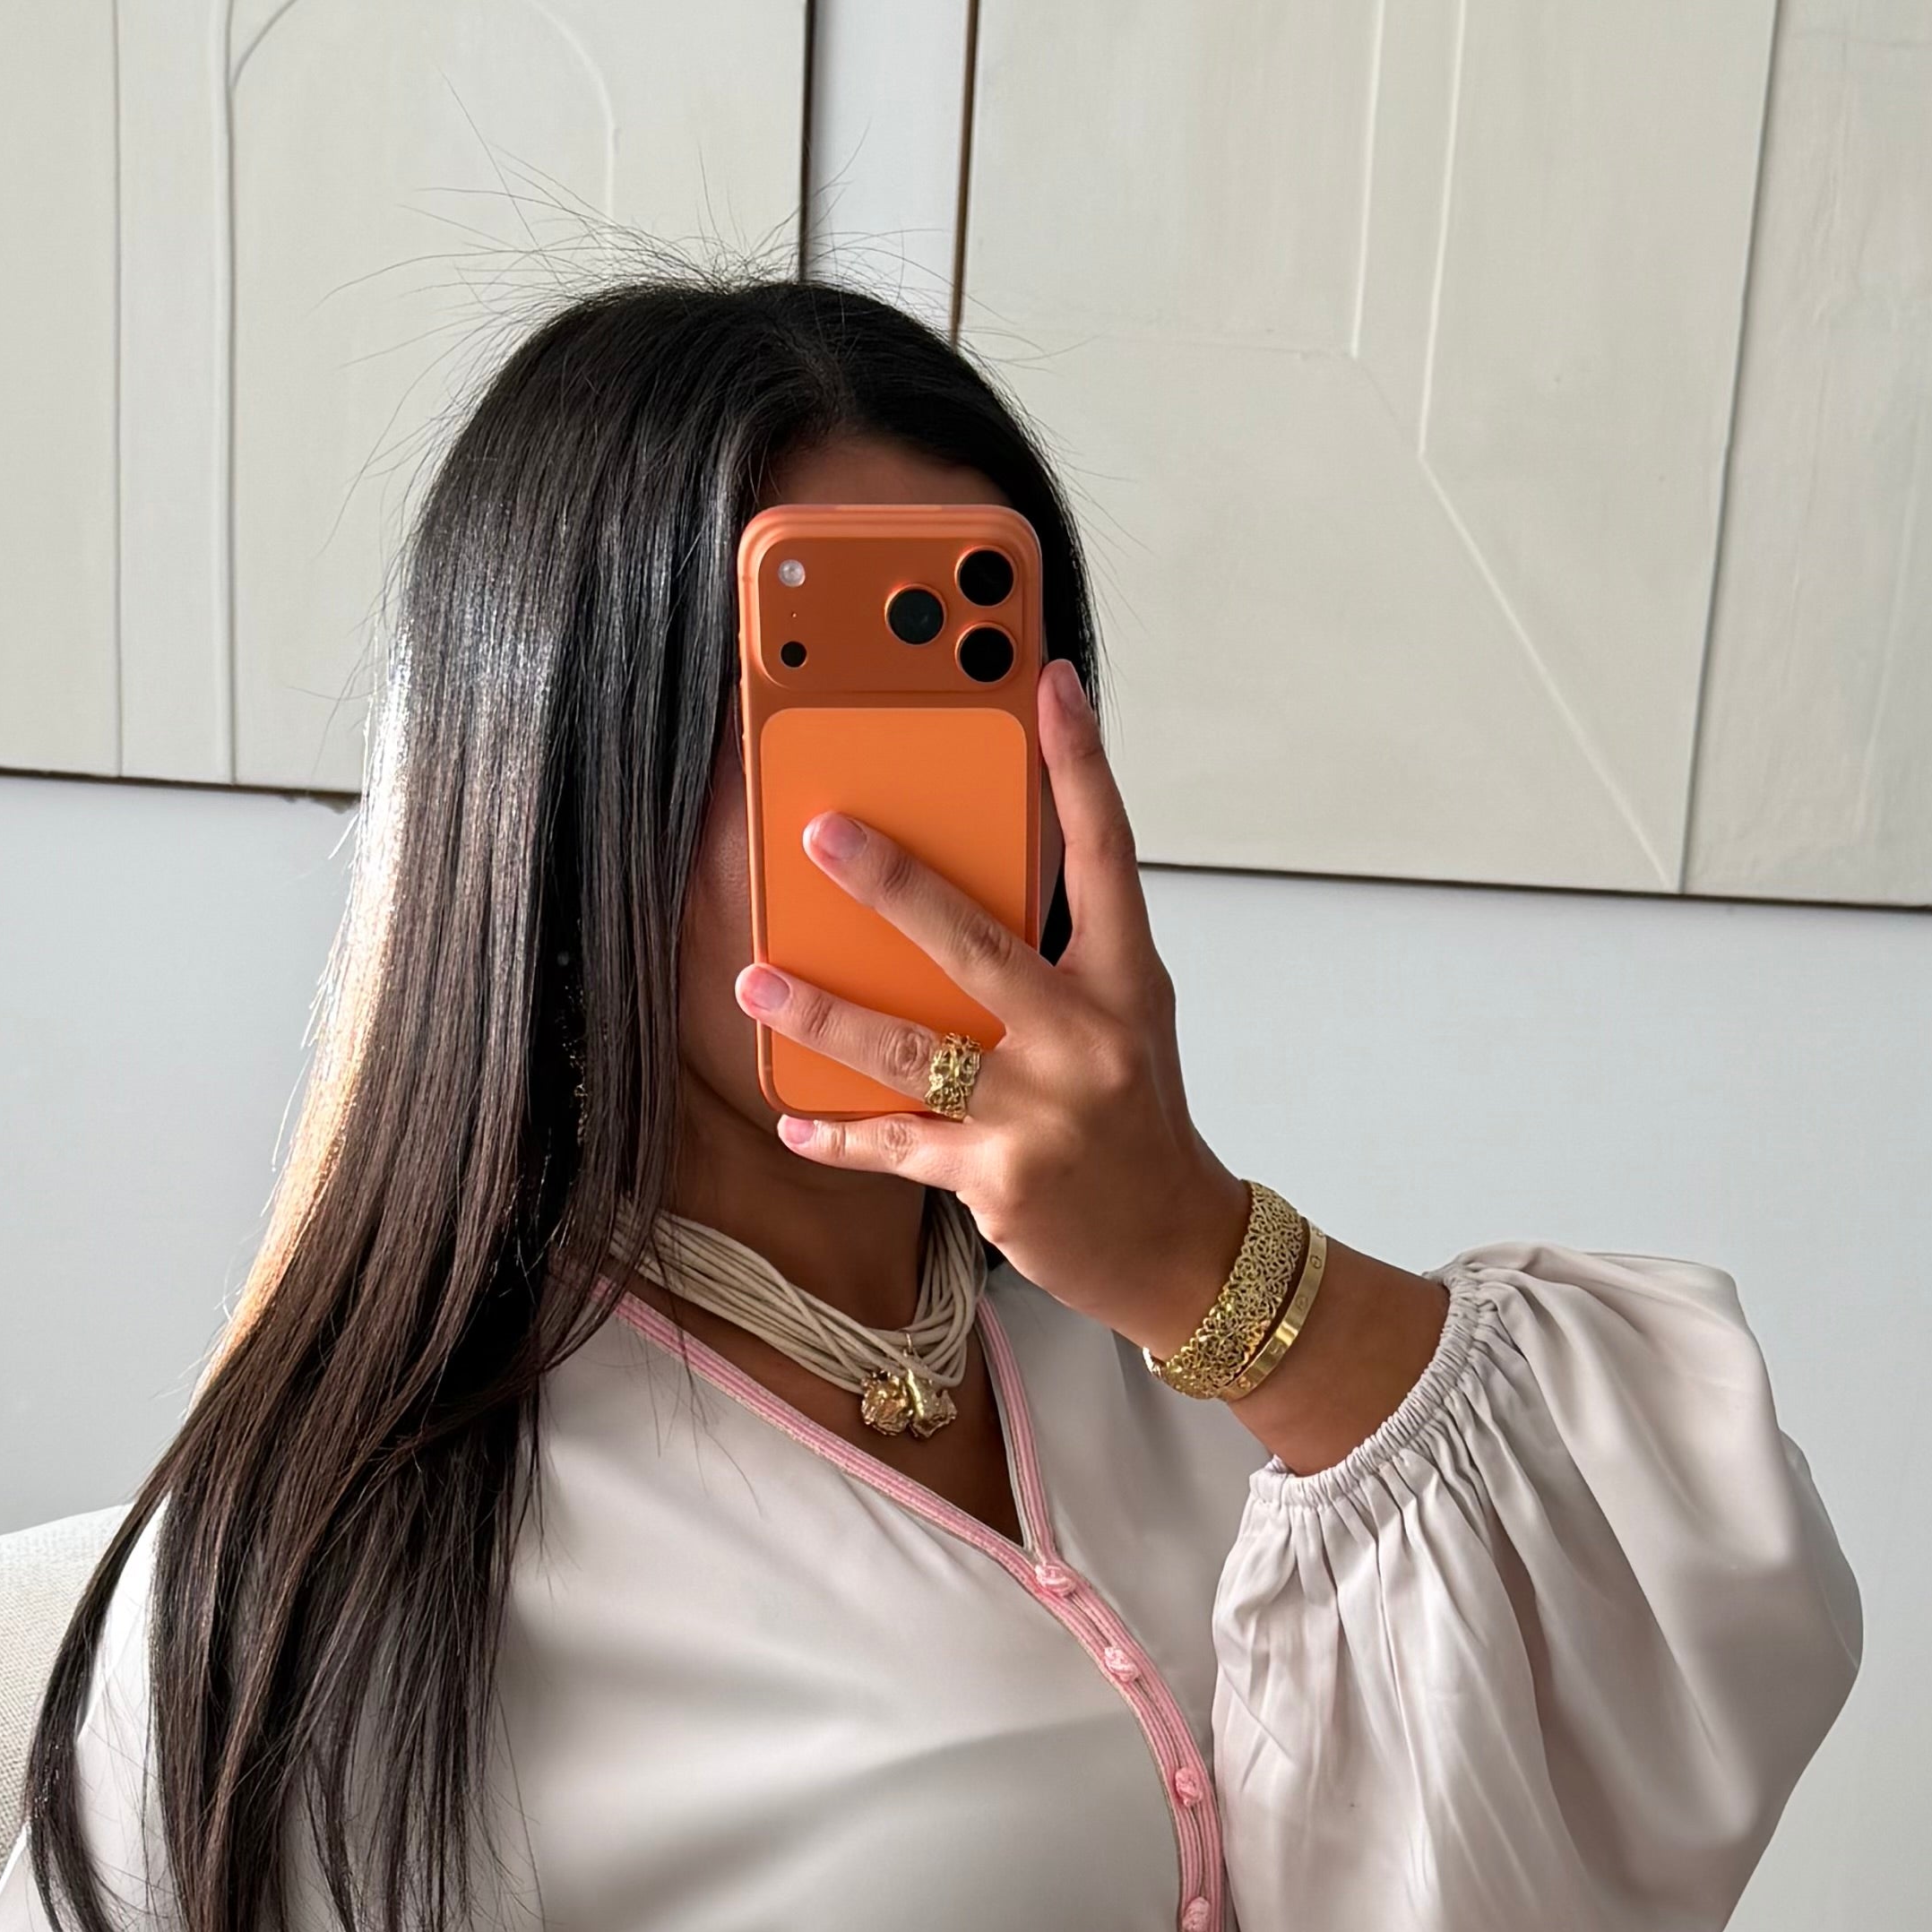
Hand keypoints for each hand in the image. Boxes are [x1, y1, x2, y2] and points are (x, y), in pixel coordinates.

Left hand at [737, 659, 1244, 1356]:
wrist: (1173, 1247)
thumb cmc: (1135, 1122)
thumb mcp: (1122, 1023)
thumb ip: (1054, 960)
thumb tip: (947, 903)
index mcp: (1124, 982)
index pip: (1105, 852)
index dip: (1080, 763)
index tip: (1048, 683)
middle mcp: (1087, 1038)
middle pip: (976, 944)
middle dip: (892, 885)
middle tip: (820, 832)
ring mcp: (1042, 1111)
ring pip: (910, 1049)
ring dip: (823, 1013)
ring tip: (758, 980)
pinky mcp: (999, 1177)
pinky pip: (897, 1144)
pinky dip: (841, 1133)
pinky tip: (794, 1119)